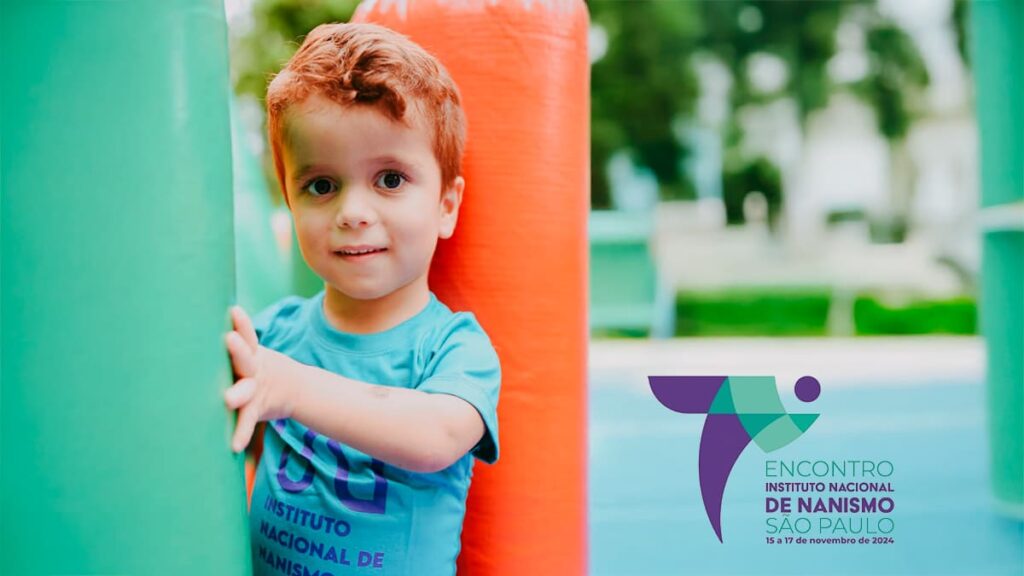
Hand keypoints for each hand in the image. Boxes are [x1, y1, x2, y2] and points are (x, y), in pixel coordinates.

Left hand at [224, 306, 296, 451]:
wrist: (295, 387)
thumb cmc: (258, 365)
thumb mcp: (251, 349)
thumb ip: (230, 340)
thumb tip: (187, 317)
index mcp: (251, 350)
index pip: (247, 333)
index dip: (242, 322)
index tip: (233, 310)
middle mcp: (254, 367)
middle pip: (246, 356)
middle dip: (238, 348)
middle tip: (228, 339)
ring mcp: (256, 388)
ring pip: (246, 390)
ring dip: (238, 393)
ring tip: (228, 399)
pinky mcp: (257, 408)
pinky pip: (247, 420)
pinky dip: (241, 432)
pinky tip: (234, 445)